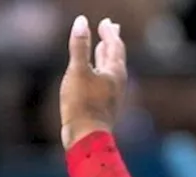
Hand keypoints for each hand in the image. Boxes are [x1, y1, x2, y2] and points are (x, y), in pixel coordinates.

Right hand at [60, 16, 126, 149]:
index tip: (106, 21)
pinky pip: (104, 80)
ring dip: (106, 54)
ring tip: (103, 46)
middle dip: (112, 41)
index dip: (109, 32)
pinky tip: (94, 73)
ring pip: (110, 68)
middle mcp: (117, 82)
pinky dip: (100, 69)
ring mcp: (111, 94)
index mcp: (115, 72)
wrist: (86, 137)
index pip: (114, 46)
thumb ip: (79, 46)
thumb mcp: (77, 71)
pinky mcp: (104, 103)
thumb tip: (82, 21)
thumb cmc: (82, 104)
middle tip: (111, 27)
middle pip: (116, 56)